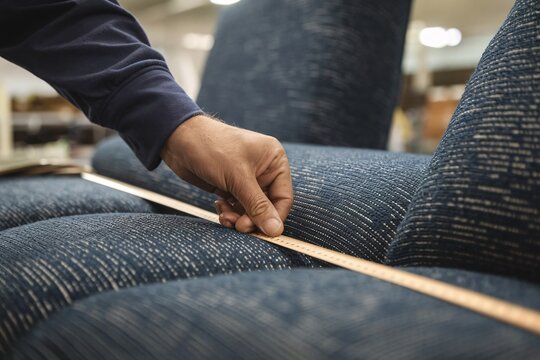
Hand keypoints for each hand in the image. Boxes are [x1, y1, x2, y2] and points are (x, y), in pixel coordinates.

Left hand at [160, 115, 292, 236]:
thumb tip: (275, 230)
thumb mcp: (238, 178)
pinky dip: (230, 213)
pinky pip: (238, 208)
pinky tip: (219, 207)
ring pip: (251, 210)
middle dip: (252, 218)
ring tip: (225, 216)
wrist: (178, 139)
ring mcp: (247, 179)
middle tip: (238, 226)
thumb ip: (258, 206)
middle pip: (267, 207)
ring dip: (239, 218)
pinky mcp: (232, 186)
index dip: (274, 217)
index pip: (284, 197)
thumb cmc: (212, 148)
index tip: (262, 232)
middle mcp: (264, 170)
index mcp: (274, 160)